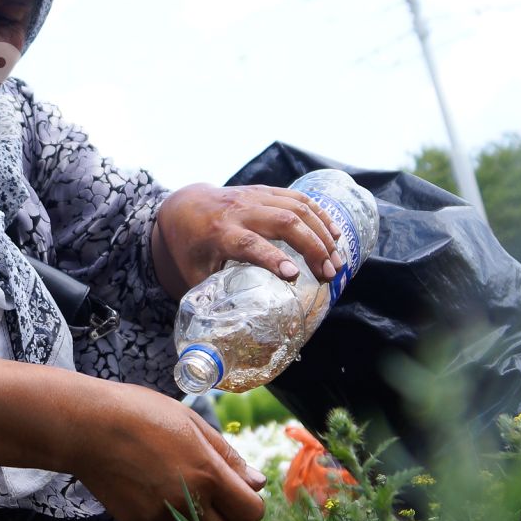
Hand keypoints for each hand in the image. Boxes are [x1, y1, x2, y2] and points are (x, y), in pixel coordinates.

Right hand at [71, 381, 266, 520]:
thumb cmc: (141, 413)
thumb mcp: (191, 424)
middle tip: (208, 497)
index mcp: (208, 473)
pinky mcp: (136, 520)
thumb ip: (227, 456)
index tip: (236, 493)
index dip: (248, 506)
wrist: (86, 425)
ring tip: (171, 487)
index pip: (251, 514)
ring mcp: (159, 514)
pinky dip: (159, 511)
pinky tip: (143, 482)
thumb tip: (257, 483)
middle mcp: (187, 501)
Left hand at [151, 183, 340, 298]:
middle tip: (329, 273)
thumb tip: (230, 328)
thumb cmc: (189, 246)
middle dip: (312, 247)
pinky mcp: (265, 191)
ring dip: (321, 233)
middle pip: (283, 222)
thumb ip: (212, 295)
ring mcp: (254, 197)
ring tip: (336, 260)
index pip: (249, 243)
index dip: (273, 258)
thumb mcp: (193, 272)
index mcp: (219, 233)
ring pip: (295, 207)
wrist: (183, 205)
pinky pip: (297, 197)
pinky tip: (334, 233)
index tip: (294, 275)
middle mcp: (239, 211)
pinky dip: (320, 214)